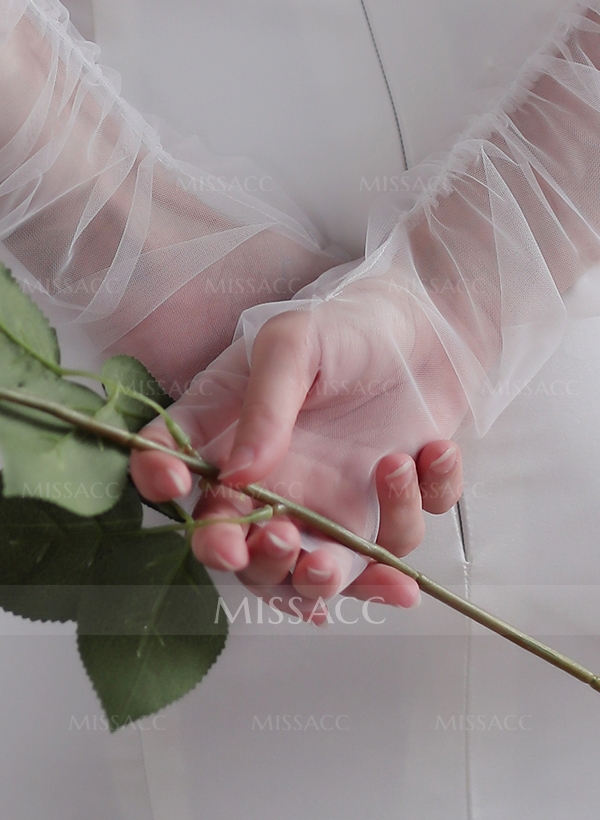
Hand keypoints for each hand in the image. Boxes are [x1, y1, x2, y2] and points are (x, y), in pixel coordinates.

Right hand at [130, 279, 465, 618]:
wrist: (428, 327)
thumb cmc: (346, 325)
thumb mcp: (294, 344)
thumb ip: (264, 406)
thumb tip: (236, 475)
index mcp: (229, 438)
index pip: (174, 473)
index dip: (159, 485)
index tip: (176, 484)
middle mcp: (273, 487)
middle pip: (248, 559)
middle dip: (262, 566)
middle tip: (283, 539)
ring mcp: (328, 508)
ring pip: (321, 576)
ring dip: (343, 564)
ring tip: (380, 481)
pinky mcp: (382, 513)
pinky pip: (396, 542)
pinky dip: (417, 505)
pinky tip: (432, 450)